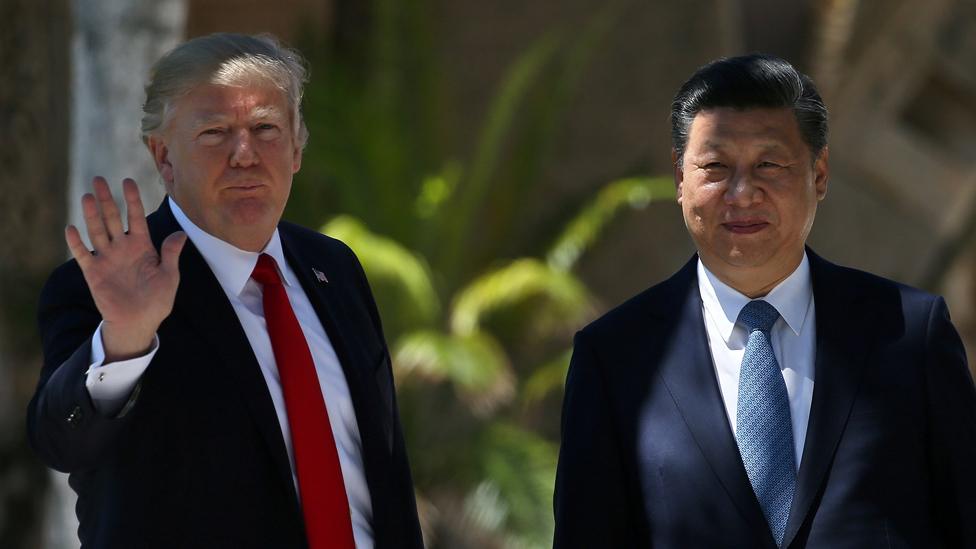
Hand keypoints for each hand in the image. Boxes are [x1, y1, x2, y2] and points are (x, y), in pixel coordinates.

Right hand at [65, 177, 186, 361]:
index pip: (136, 217)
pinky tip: (71, 228)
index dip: (132, 200)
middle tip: (99, 179)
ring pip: (97, 231)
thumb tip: (180, 233)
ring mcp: (107, 259)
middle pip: (112, 219)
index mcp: (142, 246)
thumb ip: (171, 254)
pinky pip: (83, 254)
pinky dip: (76, 243)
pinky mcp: (94, 272)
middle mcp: (122, 248)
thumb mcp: (169, 276)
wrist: (139, 322)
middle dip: (106, 200)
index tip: (127, 181)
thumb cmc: (157, 300)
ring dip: (91, 215)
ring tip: (88, 197)